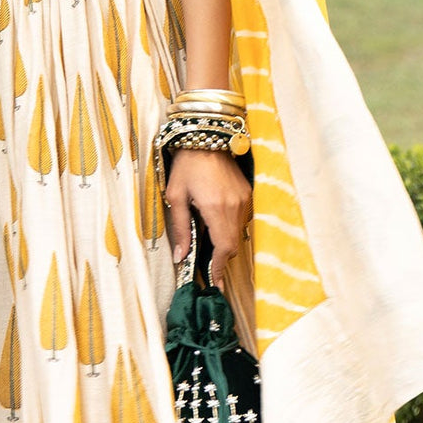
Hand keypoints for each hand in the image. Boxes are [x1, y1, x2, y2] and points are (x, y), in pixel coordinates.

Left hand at [164, 148, 252, 287]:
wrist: (206, 139)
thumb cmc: (187, 166)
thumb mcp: (175, 197)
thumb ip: (180, 228)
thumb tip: (181, 256)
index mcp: (215, 208)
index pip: (223, 248)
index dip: (218, 268)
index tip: (215, 283)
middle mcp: (235, 206)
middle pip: (232, 245)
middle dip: (220, 258)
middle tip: (207, 266)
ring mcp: (244, 200)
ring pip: (237, 233)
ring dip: (224, 242)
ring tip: (206, 239)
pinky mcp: (247, 194)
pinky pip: (240, 220)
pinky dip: (228, 228)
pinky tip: (215, 222)